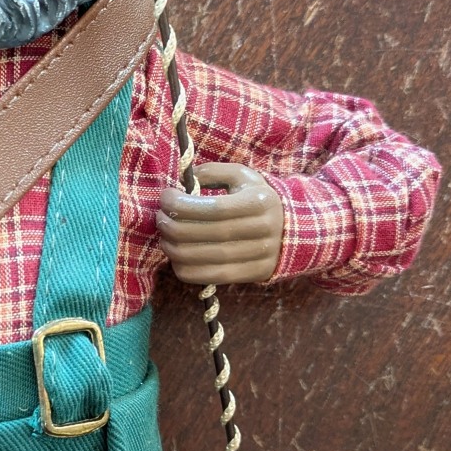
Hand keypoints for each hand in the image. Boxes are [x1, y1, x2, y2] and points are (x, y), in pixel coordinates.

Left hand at [157, 163, 283, 284]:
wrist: (290, 229)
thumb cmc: (256, 199)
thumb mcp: (242, 177)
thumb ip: (213, 173)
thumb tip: (183, 180)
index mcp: (258, 202)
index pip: (213, 208)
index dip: (182, 205)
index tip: (165, 198)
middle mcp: (261, 230)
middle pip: (206, 234)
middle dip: (173, 226)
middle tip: (160, 218)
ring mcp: (258, 256)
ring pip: (205, 259)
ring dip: (174, 249)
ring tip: (165, 237)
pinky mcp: (251, 275)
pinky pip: (210, 278)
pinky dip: (185, 270)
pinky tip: (176, 257)